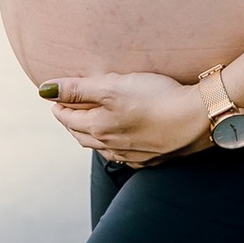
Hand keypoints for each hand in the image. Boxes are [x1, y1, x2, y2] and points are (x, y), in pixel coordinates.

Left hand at [43, 71, 209, 165]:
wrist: (198, 118)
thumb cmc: (156, 98)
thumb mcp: (112, 86)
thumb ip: (78, 89)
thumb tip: (45, 90)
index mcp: (99, 128)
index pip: (69, 118)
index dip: (60, 106)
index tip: (54, 98)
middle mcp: (113, 146)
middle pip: (83, 136)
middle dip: (71, 123)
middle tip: (66, 111)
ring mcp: (134, 154)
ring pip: (103, 148)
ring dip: (91, 137)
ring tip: (88, 126)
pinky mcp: (154, 157)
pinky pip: (125, 156)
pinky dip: (115, 148)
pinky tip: (120, 144)